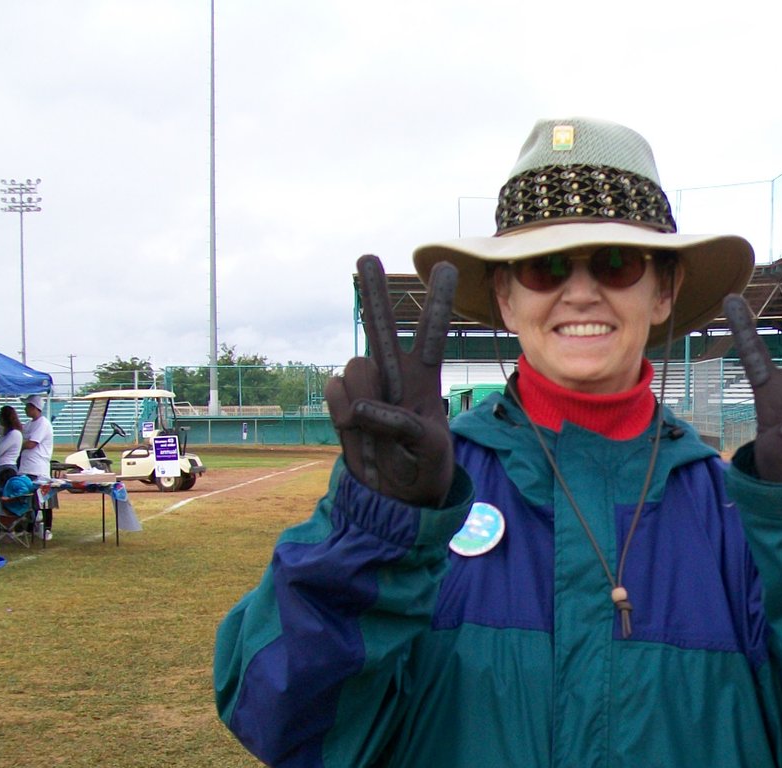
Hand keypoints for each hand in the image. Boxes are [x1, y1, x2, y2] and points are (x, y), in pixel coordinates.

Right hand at [325, 254, 456, 505]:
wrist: (396, 497)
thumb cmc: (426, 470)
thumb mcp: (432, 451)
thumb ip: (402, 424)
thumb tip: (360, 408)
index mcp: (425, 378)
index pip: (432, 334)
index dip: (437, 301)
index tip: (445, 265)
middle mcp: (393, 373)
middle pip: (382, 326)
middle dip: (374, 291)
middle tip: (367, 256)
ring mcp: (365, 386)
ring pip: (357, 367)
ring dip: (365, 396)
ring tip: (378, 427)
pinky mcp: (342, 401)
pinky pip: (336, 392)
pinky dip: (344, 414)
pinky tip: (357, 432)